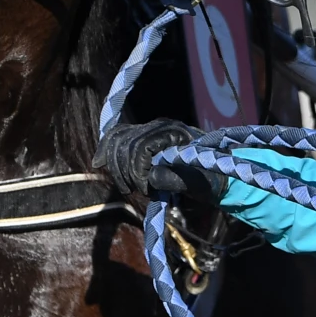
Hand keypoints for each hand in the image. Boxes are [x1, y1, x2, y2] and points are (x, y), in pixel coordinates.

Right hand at [95, 119, 219, 198]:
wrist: (217, 172)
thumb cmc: (209, 179)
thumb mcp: (194, 183)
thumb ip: (172, 178)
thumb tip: (148, 175)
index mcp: (174, 133)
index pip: (140, 147)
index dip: (136, 171)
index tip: (144, 190)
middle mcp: (160, 126)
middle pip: (125, 143)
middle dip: (125, 171)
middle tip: (135, 190)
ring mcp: (151, 129)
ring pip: (118, 140)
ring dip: (117, 166)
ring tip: (128, 186)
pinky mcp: (144, 135)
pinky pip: (118, 136)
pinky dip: (107, 149)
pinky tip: (99, 162)